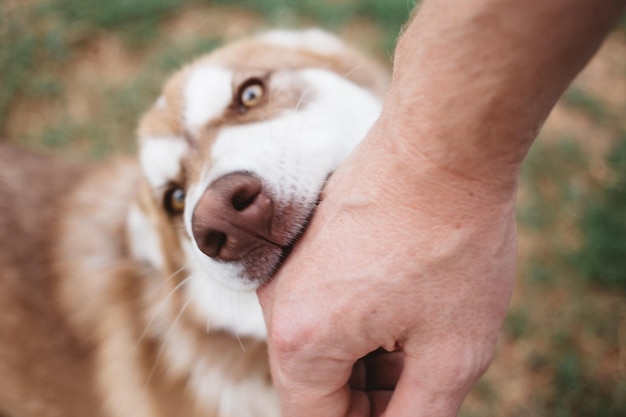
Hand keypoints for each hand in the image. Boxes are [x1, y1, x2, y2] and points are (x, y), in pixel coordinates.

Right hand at [257, 117, 517, 415]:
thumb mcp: (452, 351)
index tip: (407, 412)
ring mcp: (291, 267)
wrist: (443, 142)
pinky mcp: (308, 244)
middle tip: (427, 386)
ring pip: (325, 345)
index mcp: (302, 340)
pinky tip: (409, 309)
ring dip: (372, 361)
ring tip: (428, 344)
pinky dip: (364, 323)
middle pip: (319, 385)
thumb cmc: (453, 241)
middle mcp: (280, 302)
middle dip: (372, 400)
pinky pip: (326, 304)